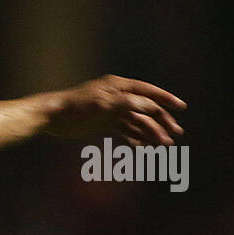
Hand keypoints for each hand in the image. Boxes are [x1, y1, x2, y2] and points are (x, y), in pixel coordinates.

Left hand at [44, 75, 186, 145]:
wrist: (52, 117)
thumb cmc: (76, 107)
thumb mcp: (104, 104)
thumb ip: (128, 104)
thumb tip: (152, 107)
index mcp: (119, 87)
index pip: (148, 92)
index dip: (166, 99)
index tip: (181, 108)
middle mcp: (118, 97)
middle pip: (145, 109)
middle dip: (161, 122)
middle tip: (174, 136)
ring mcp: (111, 111)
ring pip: (136, 122)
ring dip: (150, 133)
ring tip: (162, 146)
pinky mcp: (103, 123)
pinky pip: (124, 131)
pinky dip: (134, 138)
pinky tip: (144, 147)